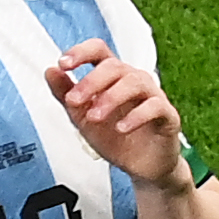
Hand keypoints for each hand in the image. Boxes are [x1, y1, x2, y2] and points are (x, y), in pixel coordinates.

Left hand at [43, 37, 189, 186]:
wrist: (140, 167)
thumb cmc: (116, 139)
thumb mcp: (81, 117)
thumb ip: (65, 94)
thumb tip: (50, 71)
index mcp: (112, 78)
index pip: (99, 52)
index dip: (81, 52)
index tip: (64, 64)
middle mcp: (133, 81)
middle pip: (114, 65)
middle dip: (90, 82)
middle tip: (74, 101)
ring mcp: (152, 96)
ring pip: (134, 82)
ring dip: (110, 98)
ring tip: (95, 117)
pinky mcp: (167, 115)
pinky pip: (155, 106)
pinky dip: (136, 116)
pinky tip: (121, 128)